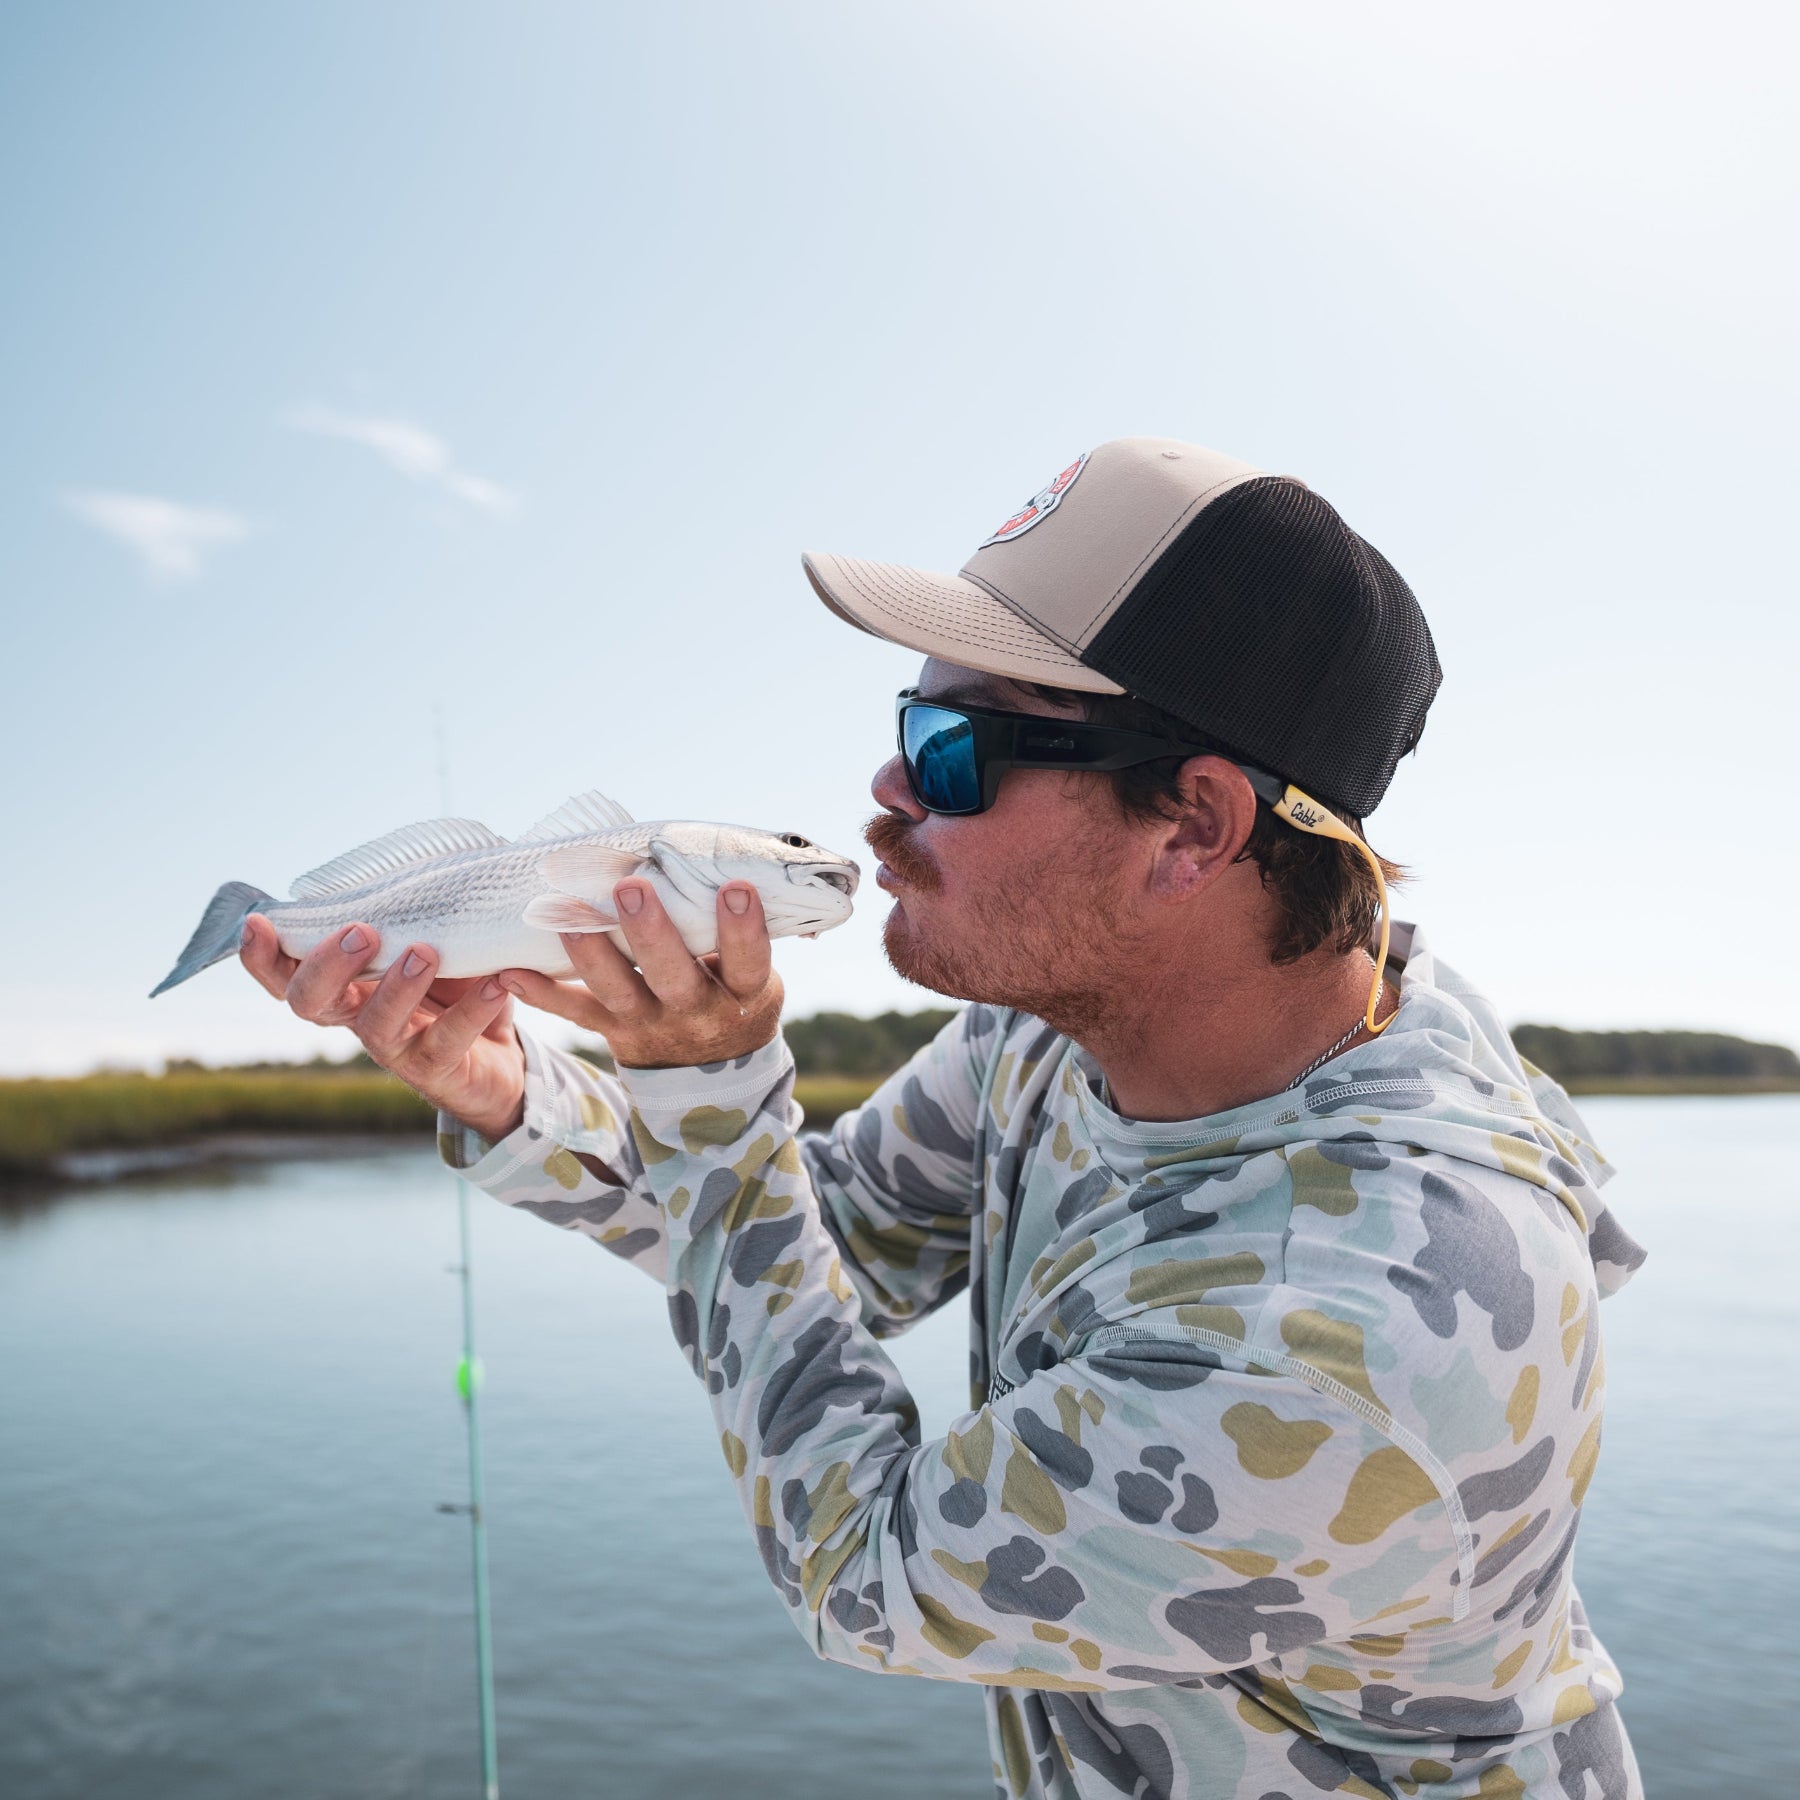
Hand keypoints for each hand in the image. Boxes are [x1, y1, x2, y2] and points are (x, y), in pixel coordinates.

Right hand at [240, 916, 526, 1139]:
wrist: (504, 1057)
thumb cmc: (456, 988)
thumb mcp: (431, 943)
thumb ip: (413, 913)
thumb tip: (421, 857)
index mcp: (345, 984)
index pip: (287, 972)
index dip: (263, 954)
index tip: (257, 922)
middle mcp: (358, 1016)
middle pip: (310, 1002)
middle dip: (327, 964)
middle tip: (362, 931)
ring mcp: (396, 1047)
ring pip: (374, 1026)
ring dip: (396, 987)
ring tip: (426, 952)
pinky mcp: (437, 1070)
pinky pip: (447, 1041)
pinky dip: (471, 1010)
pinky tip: (495, 983)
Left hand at [499, 879, 782, 1070]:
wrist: (709, 1072)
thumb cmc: (732, 993)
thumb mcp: (751, 973)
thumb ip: (732, 932)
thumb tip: (720, 859)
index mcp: (742, 992)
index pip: (748, 961)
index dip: (743, 928)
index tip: (736, 886)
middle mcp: (696, 1012)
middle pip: (674, 977)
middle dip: (652, 934)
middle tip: (632, 887)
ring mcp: (651, 1024)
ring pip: (619, 993)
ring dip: (593, 956)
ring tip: (570, 918)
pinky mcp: (614, 1031)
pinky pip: (576, 1013)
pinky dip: (542, 994)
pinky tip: (510, 971)